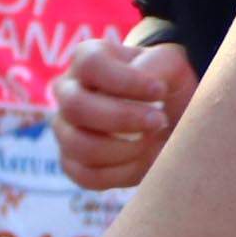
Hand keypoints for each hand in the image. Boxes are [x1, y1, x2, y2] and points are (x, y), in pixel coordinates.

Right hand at [51, 38, 195, 191]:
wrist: (170, 114)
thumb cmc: (166, 84)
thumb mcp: (170, 65)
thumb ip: (158, 66)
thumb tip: (147, 84)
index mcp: (87, 59)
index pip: (90, 65)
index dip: (126, 80)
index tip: (161, 90)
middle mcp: (67, 92)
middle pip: (76, 107)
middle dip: (123, 118)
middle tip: (160, 121)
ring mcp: (65, 129)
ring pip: (78, 145)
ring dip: (125, 150)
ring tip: (156, 143)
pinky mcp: (73, 162)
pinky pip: (87, 176)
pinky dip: (123, 174)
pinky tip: (148, 161)